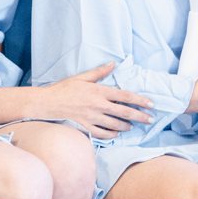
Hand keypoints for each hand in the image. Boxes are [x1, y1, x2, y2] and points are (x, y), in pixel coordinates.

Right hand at [36, 62, 152, 138]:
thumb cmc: (63, 89)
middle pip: (124, 112)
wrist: (46, 103)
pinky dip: (111, 134)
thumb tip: (113, 64)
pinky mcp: (85, 126)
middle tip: (150, 119)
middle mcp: (98, 105)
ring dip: (126, 126)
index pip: (125, 96)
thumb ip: (99, 72)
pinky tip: (116, 134)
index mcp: (99, 91)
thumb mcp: (82, 77)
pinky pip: (101, 133)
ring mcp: (91, 117)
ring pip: (115, 124)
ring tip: (133, 126)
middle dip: (139, 116)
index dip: (140, 101)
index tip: (151, 104)